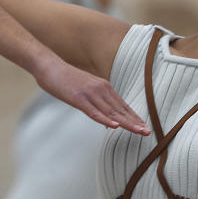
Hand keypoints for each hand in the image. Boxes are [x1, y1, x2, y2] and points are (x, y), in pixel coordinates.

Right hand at [34, 57, 149, 133]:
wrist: (50, 66)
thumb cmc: (66, 80)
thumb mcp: (86, 91)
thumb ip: (97, 103)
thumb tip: (109, 120)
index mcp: (104, 87)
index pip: (122, 105)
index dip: (134, 117)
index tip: (144, 126)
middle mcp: (101, 89)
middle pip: (120, 110)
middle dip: (135, 122)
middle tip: (147, 132)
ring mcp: (90, 94)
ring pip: (111, 112)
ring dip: (126, 123)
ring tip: (138, 131)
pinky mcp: (78, 99)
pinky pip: (94, 111)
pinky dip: (105, 119)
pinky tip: (114, 126)